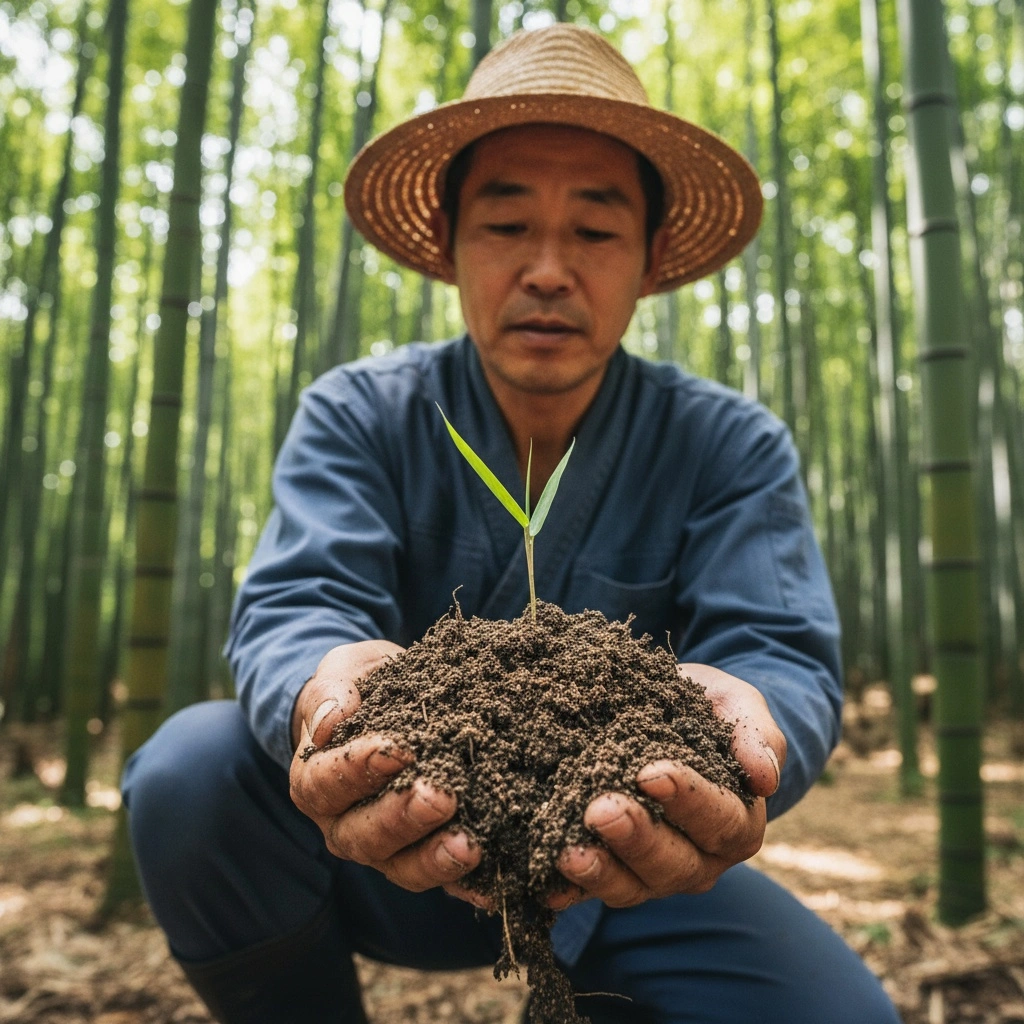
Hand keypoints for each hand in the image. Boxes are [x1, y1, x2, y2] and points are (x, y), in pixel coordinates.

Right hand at [288, 641, 482, 897]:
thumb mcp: (343, 674)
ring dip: (437, 858)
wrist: (389, 703)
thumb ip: (331, 692)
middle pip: (367, 836)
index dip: (360, 769)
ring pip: (407, 867)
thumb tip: (332, 720)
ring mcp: (389, 850)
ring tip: (470, 845)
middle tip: (441, 797)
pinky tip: (498, 882)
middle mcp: (347, 826)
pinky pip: (451, 882)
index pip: (328, 783)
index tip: (397, 749)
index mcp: (316, 782)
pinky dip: (474, 885)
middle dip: (404, 819)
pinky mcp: (430, 858)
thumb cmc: (362, 689)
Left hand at [556, 663, 785, 907]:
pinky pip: (589, 892)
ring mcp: (653, 872)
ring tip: (567, 851)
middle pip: (672, 863)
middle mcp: (699, 858)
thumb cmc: (706, 709)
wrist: (668, 713)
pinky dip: (567, 891)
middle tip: (600, 810)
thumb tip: (765, 777)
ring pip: (630, 886)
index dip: (686, 799)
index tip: (651, 772)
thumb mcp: (736, 704)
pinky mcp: (612, 872)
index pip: (718, 818)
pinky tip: (545, 883)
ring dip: (599, 872)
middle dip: (635, 839)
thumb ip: (755, 733)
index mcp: (737, 821)